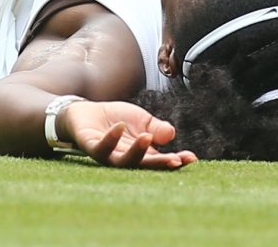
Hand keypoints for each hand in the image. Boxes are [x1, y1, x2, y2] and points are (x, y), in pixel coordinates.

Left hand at [64, 100, 197, 169]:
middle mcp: (126, 158)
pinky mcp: (91, 147)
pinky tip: (120, 127)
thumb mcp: (142, 120)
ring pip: (122, 161)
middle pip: (144, 165)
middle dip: (160, 163)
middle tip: (176, 160)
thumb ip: (157, 128)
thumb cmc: (116, 119)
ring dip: (136, 152)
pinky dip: (111, 139)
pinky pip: (101, 148)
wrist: (86, 112)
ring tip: (147, 138)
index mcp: (141, 153)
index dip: (176, 160)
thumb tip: (171, 134)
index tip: (191, 159)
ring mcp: (108, 155)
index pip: (160, 160)